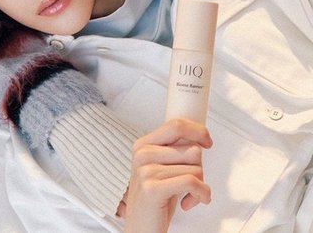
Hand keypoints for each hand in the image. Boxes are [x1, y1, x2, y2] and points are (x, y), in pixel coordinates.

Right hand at [122, 118, 211, 232]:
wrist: (140, 229)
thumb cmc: (155, 201)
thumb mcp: (161, 169)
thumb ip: (175, 151)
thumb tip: (198, 138)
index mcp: (143, 145)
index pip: (176, 125)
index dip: (197, 131)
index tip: (207, 141)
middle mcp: (143, 154)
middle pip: (192, 149)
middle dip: (199, 168)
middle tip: (190, 183)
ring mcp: (146, 170)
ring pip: (196, 167)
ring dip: (200, 185)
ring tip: (189, 195)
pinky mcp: (153, 188)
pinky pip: (192, 182)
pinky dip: (201, 194)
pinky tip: (190, 202)